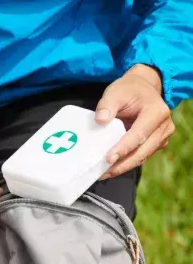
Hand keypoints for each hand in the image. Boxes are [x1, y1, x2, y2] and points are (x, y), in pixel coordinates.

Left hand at [96, 64, 174, 178]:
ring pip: (142, 156)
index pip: (139, 135)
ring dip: (123, 167)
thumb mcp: (116, 92)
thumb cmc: (129, 90)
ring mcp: (161, 136)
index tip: (108, 159)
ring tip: (103, 174)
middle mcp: (163, 127)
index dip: (123, 148)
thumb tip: (100, 120)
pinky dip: (126, 163)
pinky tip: (110, 169)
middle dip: (122, 164)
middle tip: (102, 173)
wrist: (143, 89)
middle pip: (142, 151)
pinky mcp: (156, 143)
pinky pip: (141, 156)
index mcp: (156, 112)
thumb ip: (107, 105)